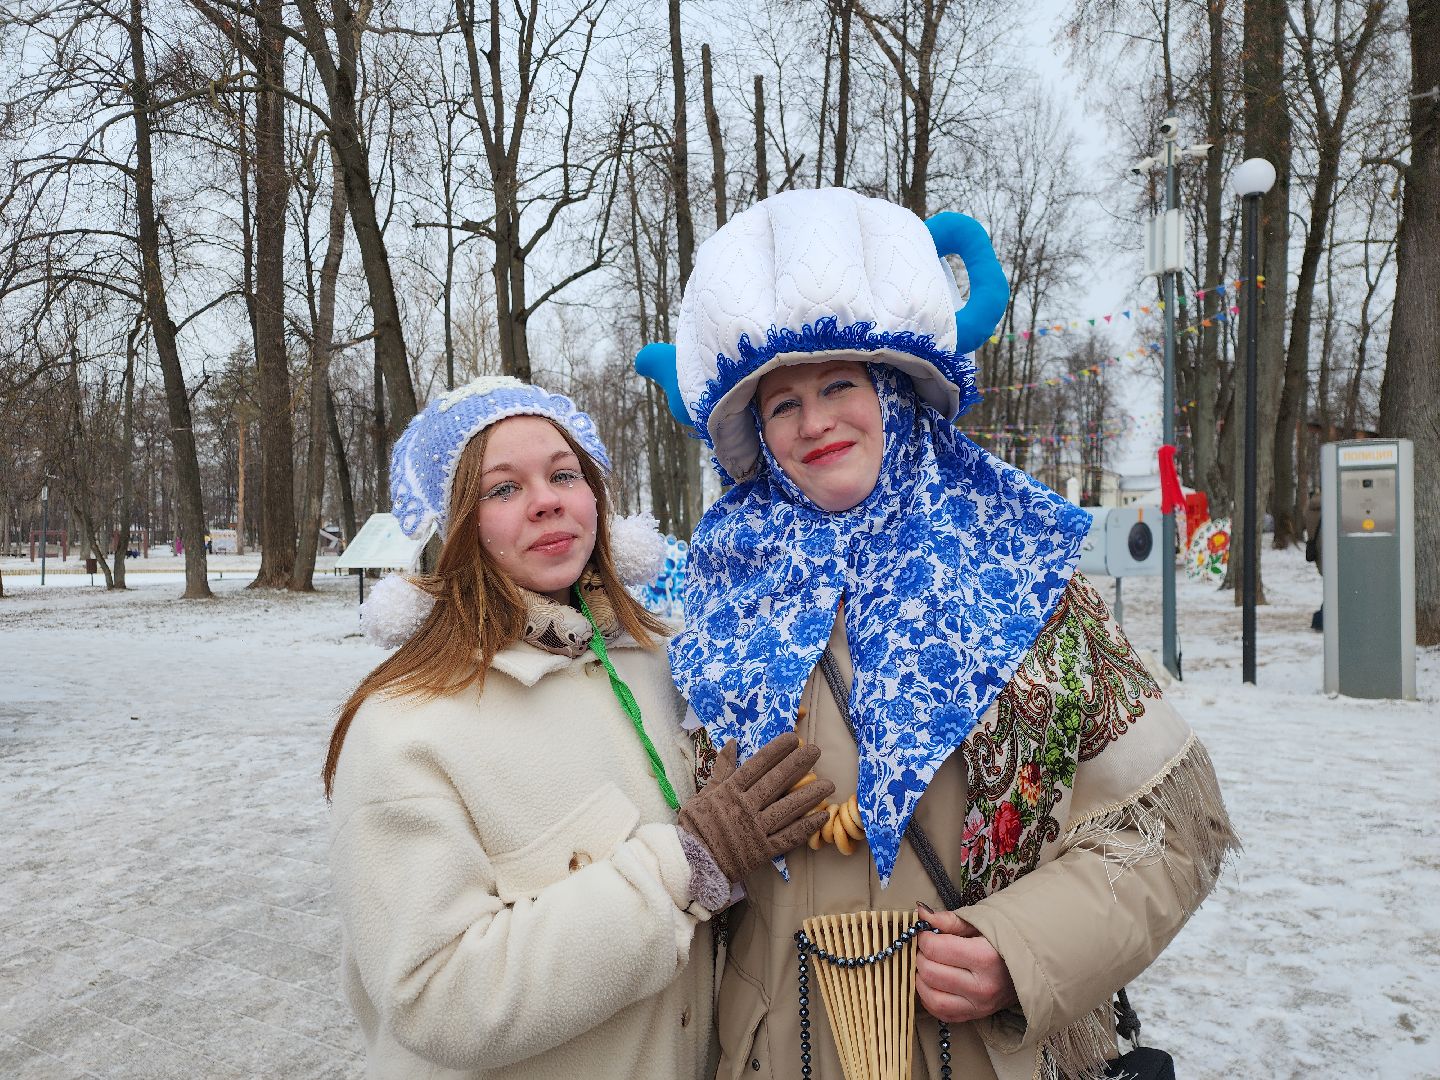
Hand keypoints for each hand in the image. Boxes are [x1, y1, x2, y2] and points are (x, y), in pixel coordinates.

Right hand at [677, 733, 833, 883]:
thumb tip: (731, 743)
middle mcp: (746, 807)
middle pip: (776, 782)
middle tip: (816, 751)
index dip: (776, 751)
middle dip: (798, 764)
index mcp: (730, 792)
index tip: (793, 738)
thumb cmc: (696, 826)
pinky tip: (823, 816)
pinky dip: (807, 827)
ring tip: (829, 784)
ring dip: (810, 795)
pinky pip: (789, 837)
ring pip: (788, 809)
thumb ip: (721, 770)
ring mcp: (756, 830)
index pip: (758, 766)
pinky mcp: (764, 851)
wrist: (692, 863)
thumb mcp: (704, 793)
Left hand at [914, 904, 1018, 1023]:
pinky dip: (930, 999)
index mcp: (984, 957)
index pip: (935, 949)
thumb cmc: (1004, 941)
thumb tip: (921, 914)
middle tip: (928, 948)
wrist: (1031, 967)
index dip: (924, 938)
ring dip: (922, 980)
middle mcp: (982, 987)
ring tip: (929, 966)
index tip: (928, 933)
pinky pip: (941, 1014)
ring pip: (932, 998)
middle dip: (921, 957)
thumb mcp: (981, 924)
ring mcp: (979, 1006)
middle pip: (930, 973)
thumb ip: (949, 920)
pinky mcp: (976, 1017)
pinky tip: (934, 984)